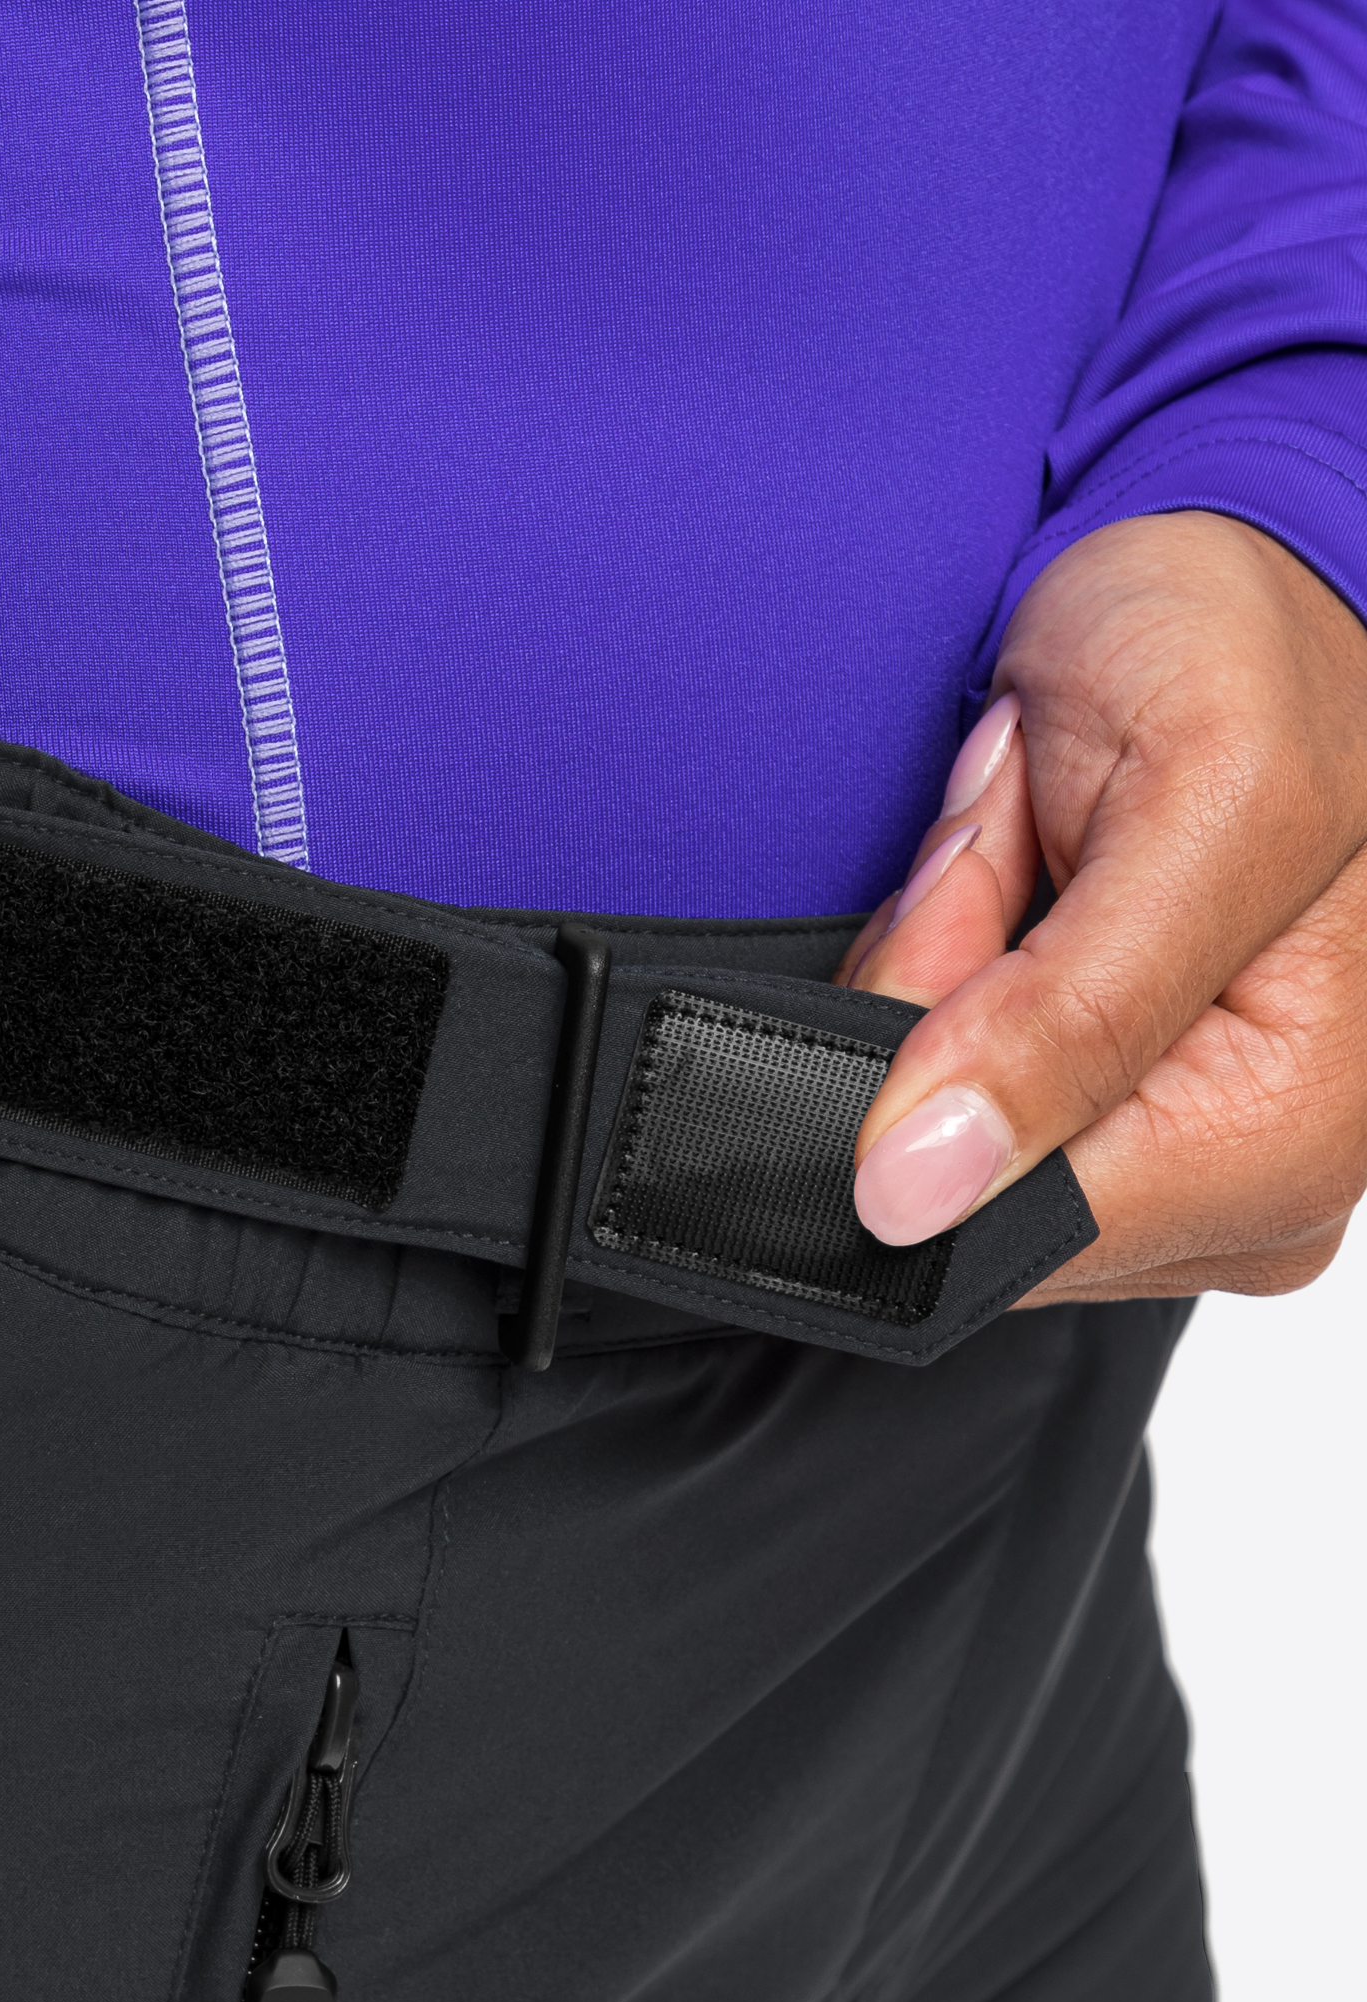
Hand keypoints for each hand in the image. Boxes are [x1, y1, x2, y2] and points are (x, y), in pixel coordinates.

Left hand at [838, 509, 1366, 1299]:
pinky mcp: (1133, 1128)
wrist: (1257, 572)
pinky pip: (964, 1101)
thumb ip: (1062, 1015)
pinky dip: (956, 989)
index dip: (933, 1069)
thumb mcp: (1196, 796)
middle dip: (946, 1010)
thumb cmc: (1257, 643)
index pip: (1005, 1218)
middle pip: (972, 1181)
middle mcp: (1260, 1182)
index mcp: (1296, 1128)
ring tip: (1031, 854)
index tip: (976, 902)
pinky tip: (1026, 895)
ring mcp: (1196, 1168)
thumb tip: (915, 1193)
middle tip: (1013, 852)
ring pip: (947, 1139)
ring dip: (946, 985)